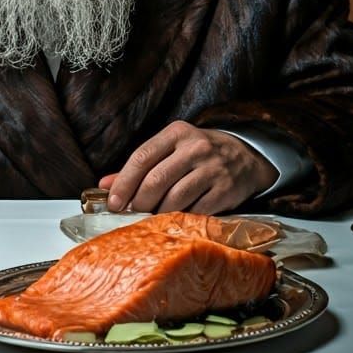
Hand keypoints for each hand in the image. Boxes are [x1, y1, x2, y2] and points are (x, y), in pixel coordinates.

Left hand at [98, 121, 277, 214]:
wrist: (246, 156)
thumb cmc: (199, 154)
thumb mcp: (171, 149)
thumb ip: (140, 166)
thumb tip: (105, 184)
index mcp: (176, 133)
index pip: (142, 156)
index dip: (124, 182)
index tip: (113, 202)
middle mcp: (195, 148)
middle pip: (156, 180)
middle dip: (139, 202)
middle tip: (132, 212)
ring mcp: (212, 169)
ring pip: (174, 198)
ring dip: (158, 213)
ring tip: (152, 217)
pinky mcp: (225, 190)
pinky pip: (196, 212)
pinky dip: (181, 219)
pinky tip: (175, 219)